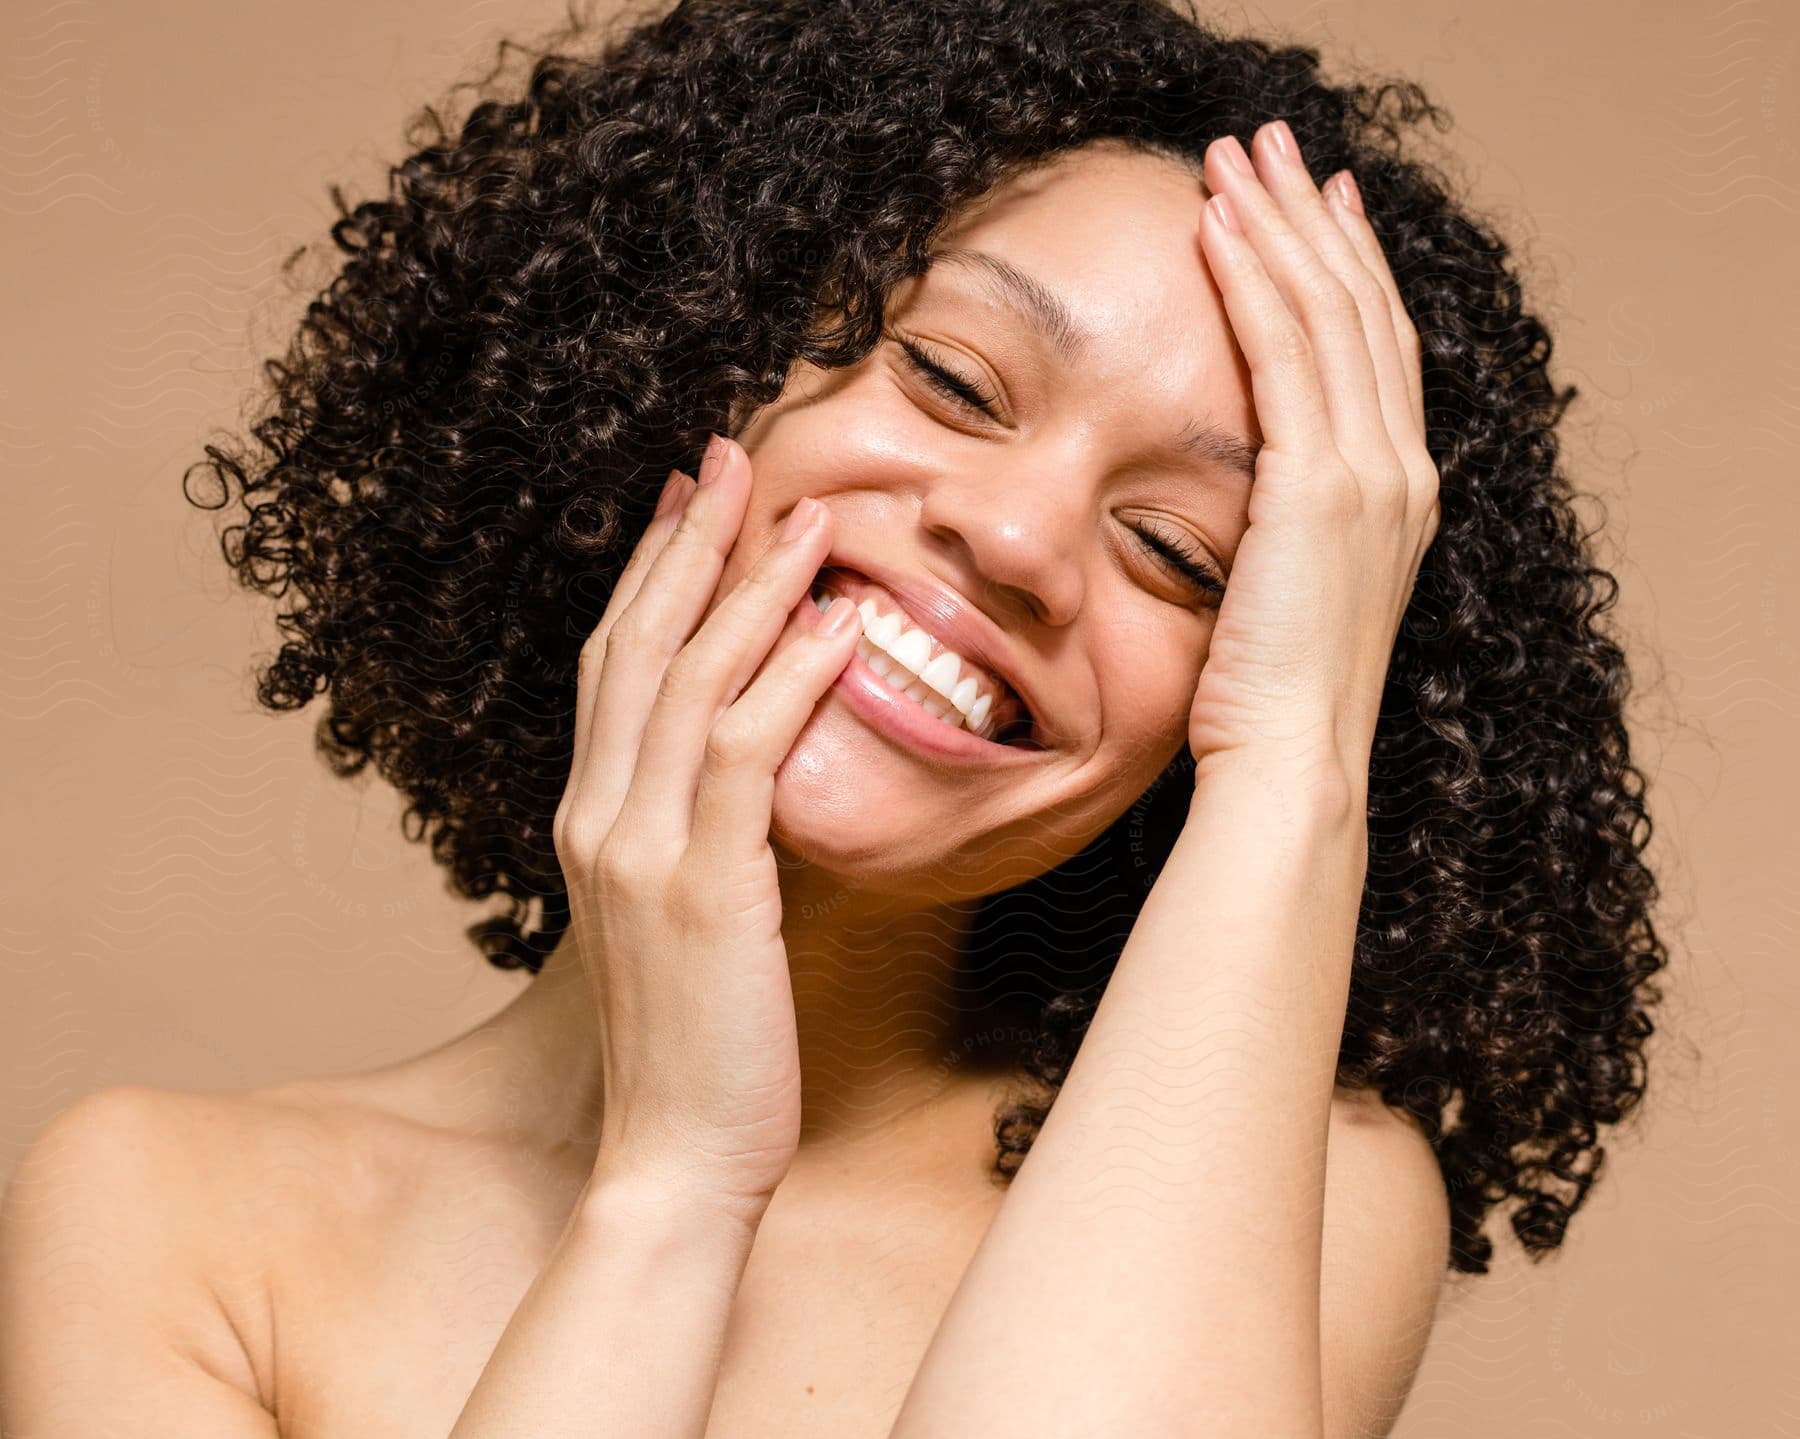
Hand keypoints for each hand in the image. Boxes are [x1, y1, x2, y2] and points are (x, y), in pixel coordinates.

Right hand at [552, 436, 860, 1214]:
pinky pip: (746, 756)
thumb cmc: (698, 1043)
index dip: (650, 573)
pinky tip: (837, 622)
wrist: (675, 1160)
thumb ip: (699, 834)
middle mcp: (599, 820)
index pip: (614, 666)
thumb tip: (748, 768)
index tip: (689, 496)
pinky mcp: (702, 890)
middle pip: (637, 646)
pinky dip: (789, 677)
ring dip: (749, 587)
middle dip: (688, 543)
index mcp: (592, 822)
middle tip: (732, 454)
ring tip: (807, 509)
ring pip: (689, 682)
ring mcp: (640, 852)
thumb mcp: (685, 920)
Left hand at [1187, 120, 1439, 792]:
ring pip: (1328, 313)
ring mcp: (1371, 476)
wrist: (1291, 765)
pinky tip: (1217, 231)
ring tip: (1238, 159)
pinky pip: (1284, 356)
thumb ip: (1285, 527)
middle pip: (1362, 310)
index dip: (1349, 267)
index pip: (1375, 352)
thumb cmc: (1270, 702)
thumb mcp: (1288, 593)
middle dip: (1315, 218)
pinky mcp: (1319, 488)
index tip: (1318, 205)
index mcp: (1397, 495)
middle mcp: (1401, 472)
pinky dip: (1254, 283)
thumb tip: (1245, 495)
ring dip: (1280, 225)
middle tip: (1274, 147)